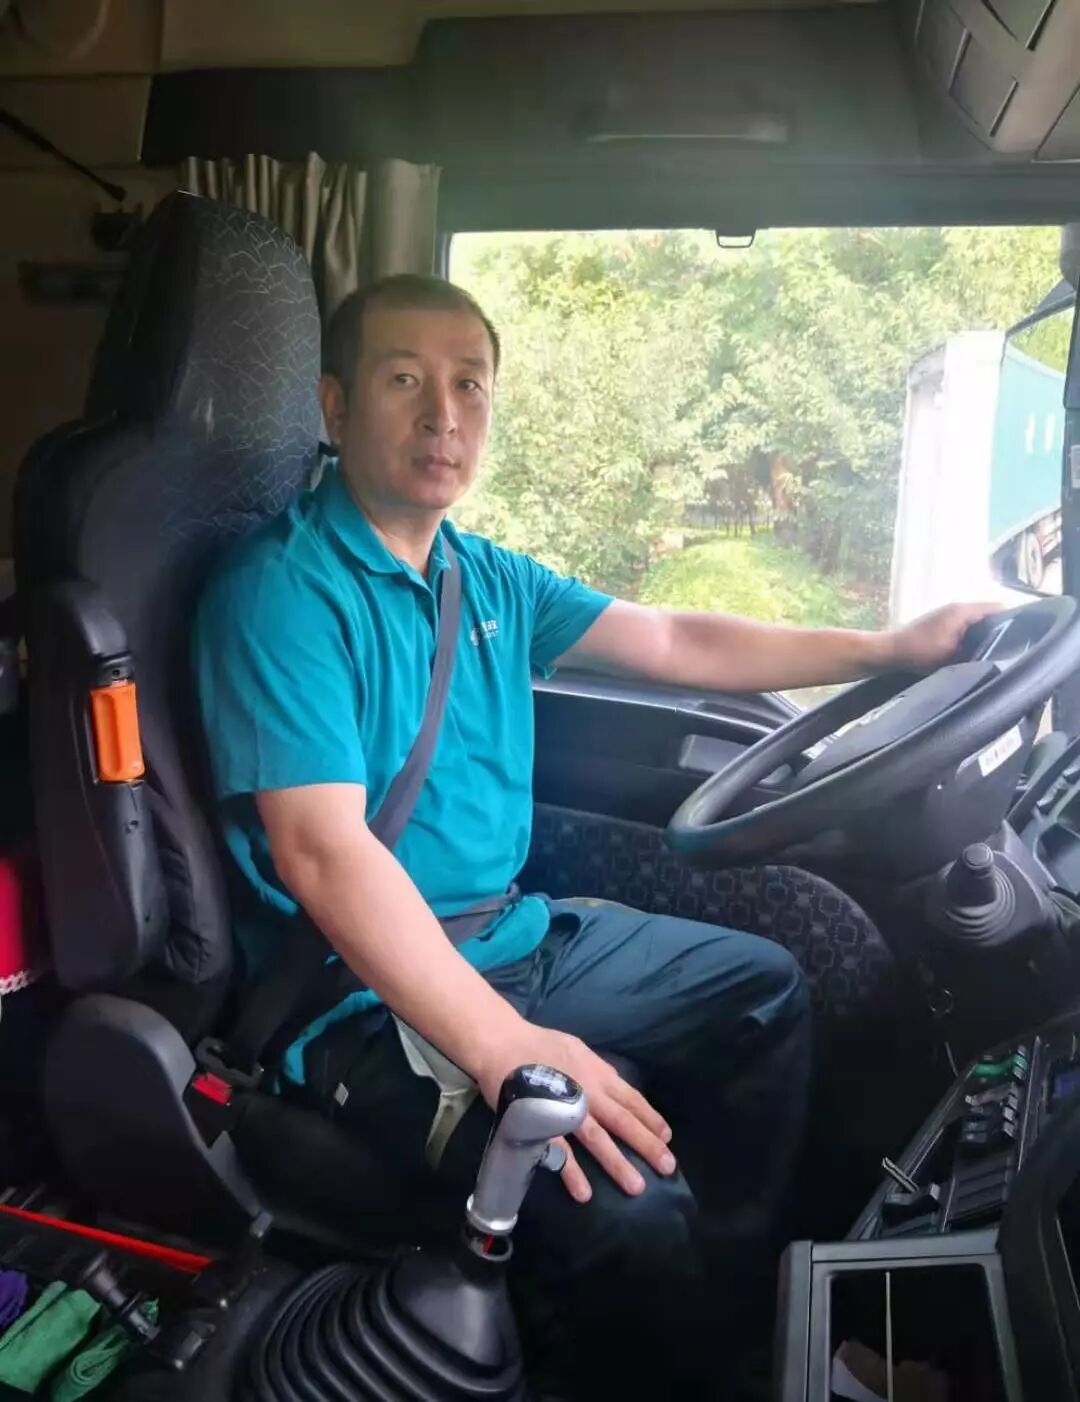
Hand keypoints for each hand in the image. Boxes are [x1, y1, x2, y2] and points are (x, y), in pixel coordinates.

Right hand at [473, 1025, 675, 1203]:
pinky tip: (584, 1192)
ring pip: (598, 1140)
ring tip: (636, 1186)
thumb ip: (596, 1069)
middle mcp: (589, 1092)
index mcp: (598, 1074)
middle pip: (623, 1121)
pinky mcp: (543, 1122)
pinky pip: (560, 1151)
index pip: (631, 1099)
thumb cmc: (540, 1044)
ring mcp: (567, 1109)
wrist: (504, 1043)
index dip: (650, 1119)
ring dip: (618, 1163)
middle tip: (668, 1167)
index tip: (666, 1137)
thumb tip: (614, 1085)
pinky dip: (572, 1172)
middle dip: (647, 1145)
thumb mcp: (578, 1049)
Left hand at [882, 601, 1001, 670]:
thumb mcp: (952, 655)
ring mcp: (949, 615)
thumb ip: (977, 651)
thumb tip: (998, 654)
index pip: (999, 608)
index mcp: (963, 611)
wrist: (889, 651)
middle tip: (1013, 648)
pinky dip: (972, 637)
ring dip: (985, 635)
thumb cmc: (919, 651)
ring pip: (977, 622)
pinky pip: (965, 627)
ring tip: (997, 651)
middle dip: (1001, 630)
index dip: (1013, 621)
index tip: (1023, 637)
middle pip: (990, 615)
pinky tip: (974, 652)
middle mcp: (957, 608)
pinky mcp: (941, 624)